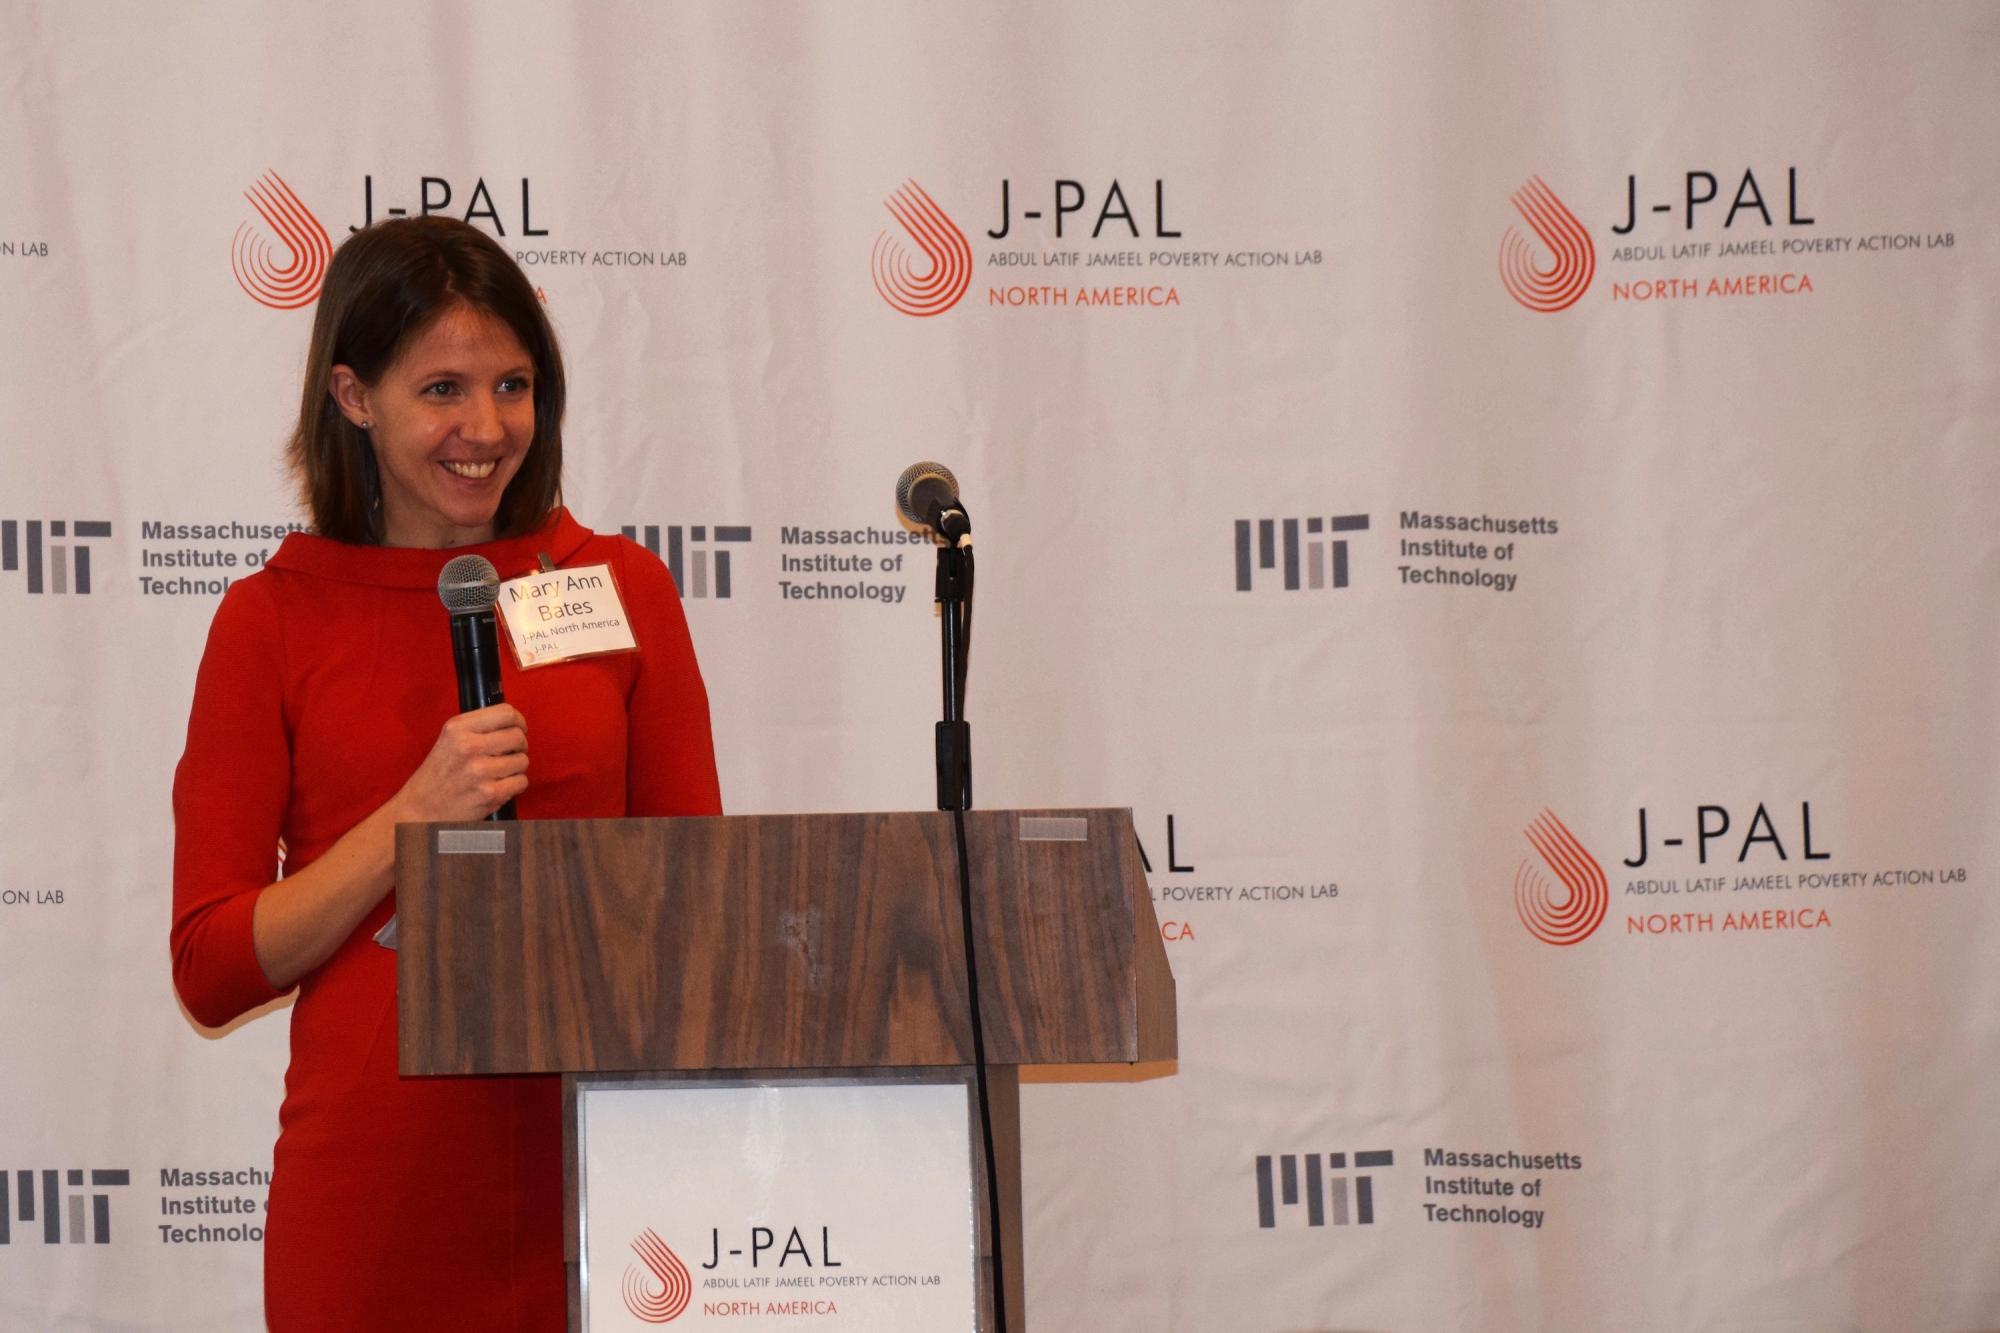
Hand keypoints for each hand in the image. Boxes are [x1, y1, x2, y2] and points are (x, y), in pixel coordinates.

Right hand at [391, 705, 528, 822]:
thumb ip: (477, 728)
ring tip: (499, 773)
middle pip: (518, 737)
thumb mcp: (449, 739)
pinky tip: (499, 787)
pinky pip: (521, 782)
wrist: (420, 809)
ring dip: (516, 768)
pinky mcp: (489, 793)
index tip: (518, 729)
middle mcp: (469, 746)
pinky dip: (515, 785)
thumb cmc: (438, 775)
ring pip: (522, 760)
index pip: (506, 713)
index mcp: (458, 728)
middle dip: (519, 746)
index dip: (518, 722)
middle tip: (509, 754)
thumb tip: (514, 723)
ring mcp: (480, 771)